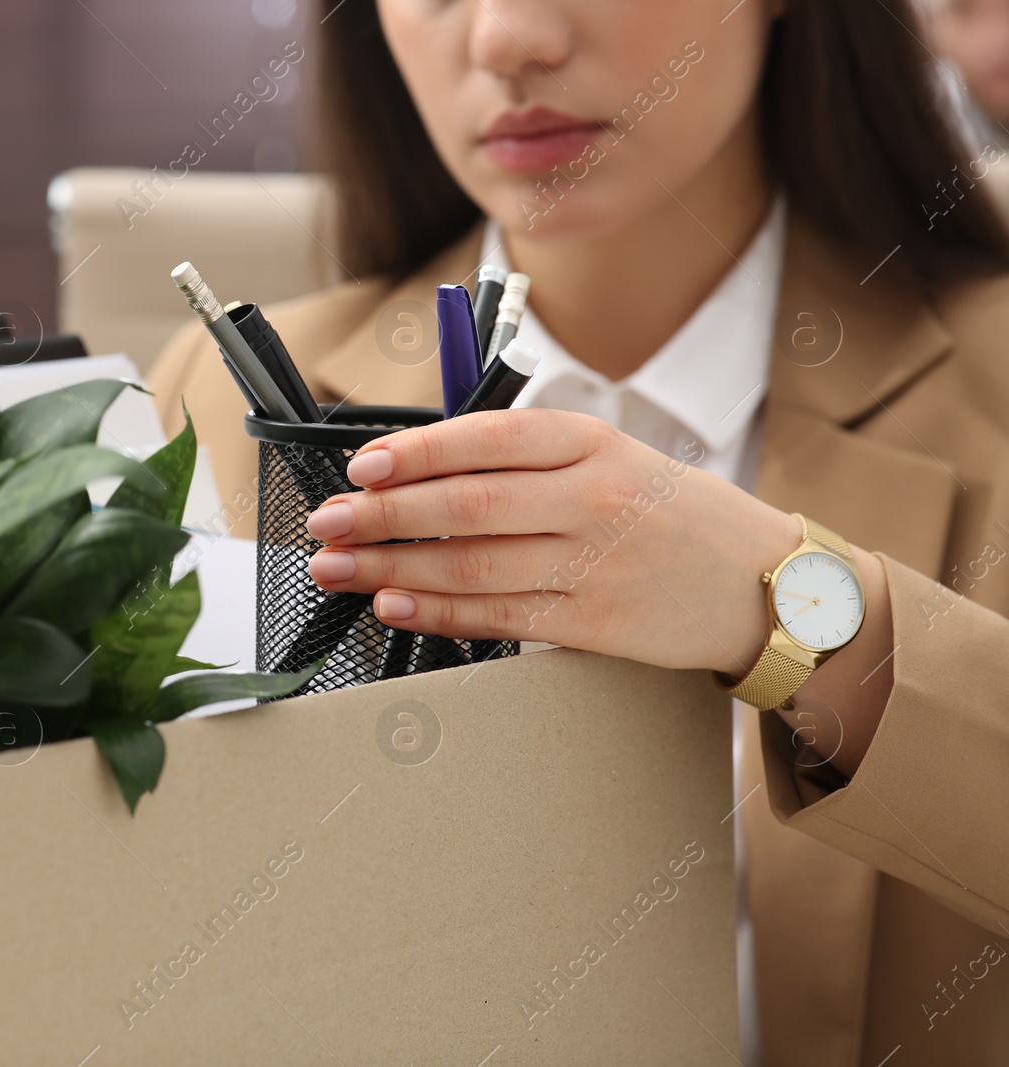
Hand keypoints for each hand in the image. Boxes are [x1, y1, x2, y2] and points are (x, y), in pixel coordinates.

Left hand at [303, 409, 804, 674]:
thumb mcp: (614, 456)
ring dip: (390, 567)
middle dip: (381, 514)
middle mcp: (591, 500)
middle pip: (466, 506)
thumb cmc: (672, 514)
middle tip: (327, 521)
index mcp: (592, 444)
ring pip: (471, 567)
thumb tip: (419, 466)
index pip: (488, 438)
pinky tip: (392, 602)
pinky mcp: (593, 624)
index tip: (361, 466)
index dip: (415, 453)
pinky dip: (436, 612)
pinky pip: (498, 617)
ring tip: (336, 567)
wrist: (765, 584)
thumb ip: (527, 457)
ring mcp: (593, 565)